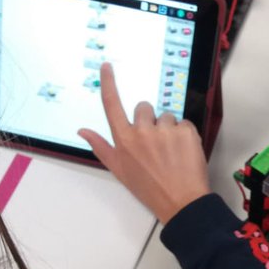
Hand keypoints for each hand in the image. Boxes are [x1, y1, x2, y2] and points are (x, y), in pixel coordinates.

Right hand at [78, 63, 209, 224]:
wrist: (180, 202)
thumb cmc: (149, 188)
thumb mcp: (119, 170)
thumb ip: (100, 147)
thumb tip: (83, 130)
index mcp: (123, 140)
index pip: (112, 105)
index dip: (109, 83)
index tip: (107, 67)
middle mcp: (142, 132)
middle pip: (144, 107)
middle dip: (149, 119)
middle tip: (155, 143)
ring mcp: (164, 130)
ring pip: (166, 116)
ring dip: (169, 129)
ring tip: (171, 152)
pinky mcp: (185, 131)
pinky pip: (184, 123)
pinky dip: (185, 135)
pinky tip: (182, 153)